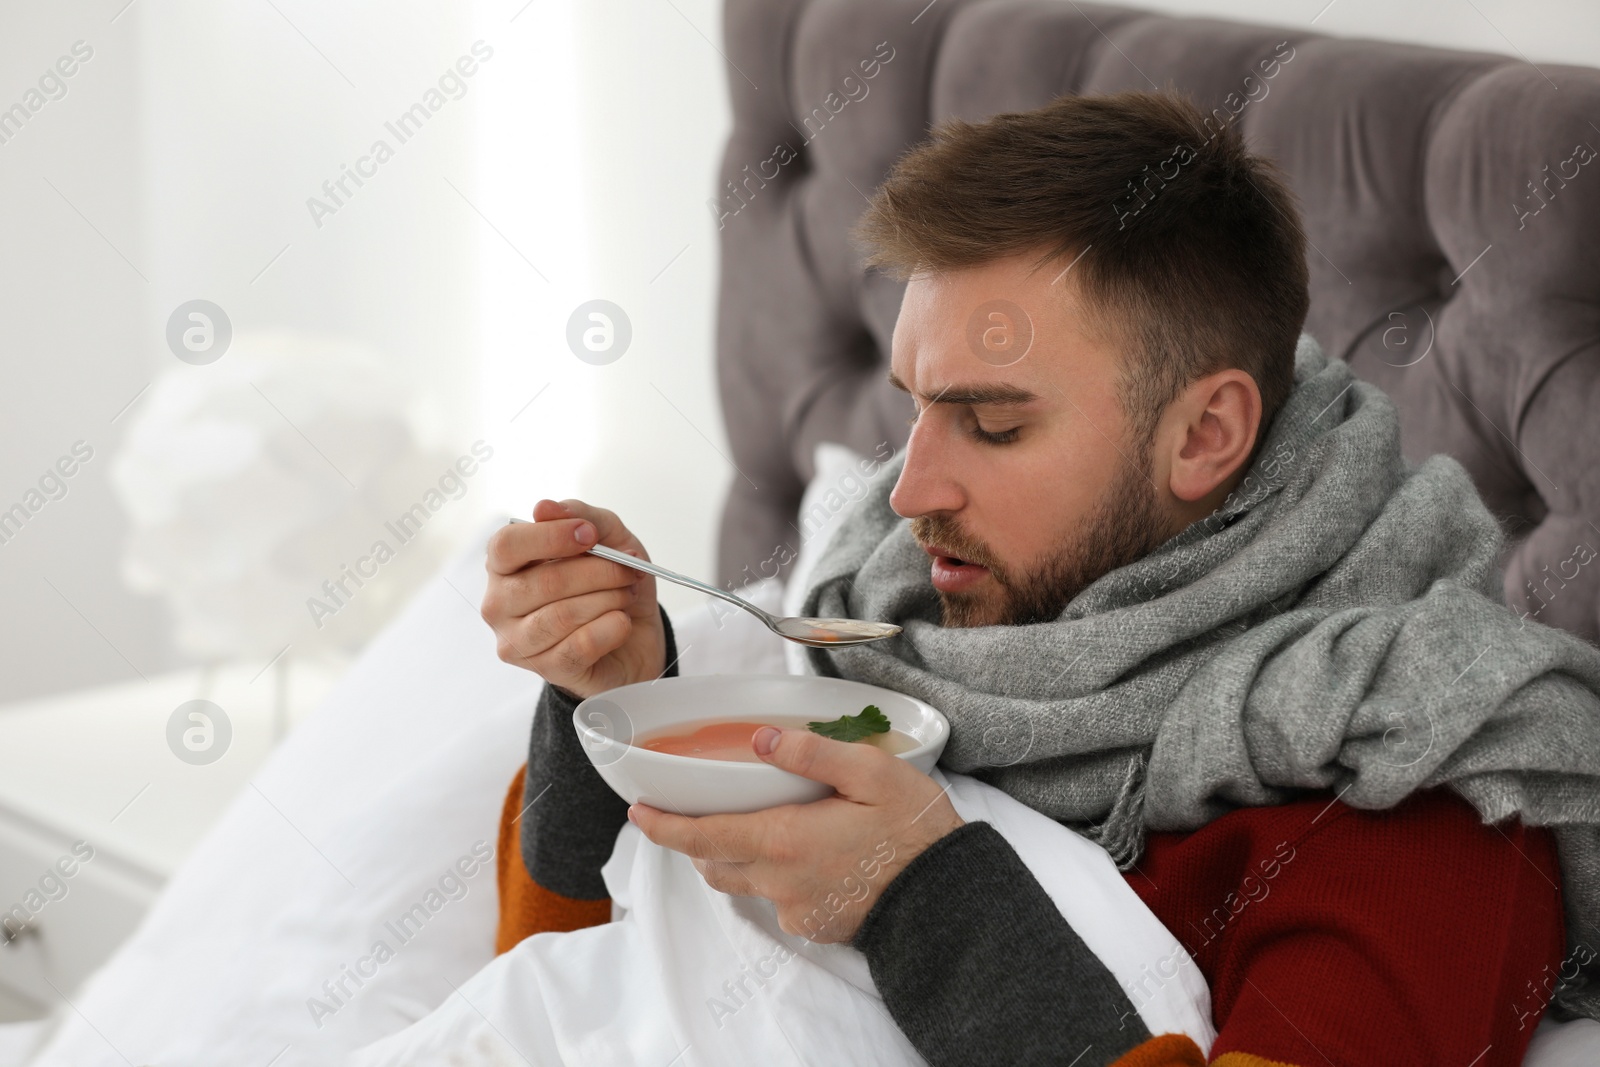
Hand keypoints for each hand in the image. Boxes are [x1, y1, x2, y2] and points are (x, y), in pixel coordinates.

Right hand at [482, 498, 664, 698]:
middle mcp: (500, 604)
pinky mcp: (546, 670)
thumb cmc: (609, 583)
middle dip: (599, 572)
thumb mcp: (607, 537)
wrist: (634, 636)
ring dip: (608, 600)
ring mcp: (518, 642)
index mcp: (504, 566)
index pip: (506, 546)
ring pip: (563, 616)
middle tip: (628, 570)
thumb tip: (543, 508)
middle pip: (544, 582)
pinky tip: (622, 621)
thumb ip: (578, 515)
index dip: (551, 536)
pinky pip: (580, 646)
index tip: (590, 534)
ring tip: (626, 595)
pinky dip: (611, 628)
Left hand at [629, 727, 963, 942]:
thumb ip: (814, 755)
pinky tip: (810, 852)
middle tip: (695, 808)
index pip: (703, 837)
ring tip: (753, 823)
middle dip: (697, 838)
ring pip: (745, 881)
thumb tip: (761, 741)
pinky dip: (777, 874)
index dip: (664, 826)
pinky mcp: (815, 926)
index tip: (639, 812)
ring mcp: (795, 910)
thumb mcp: (872, 774)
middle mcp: (780, 882)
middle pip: (715, 862)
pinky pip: (779, 898)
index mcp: (785, 840)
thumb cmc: (916, 831)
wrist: (950, 900)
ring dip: (736, 855)